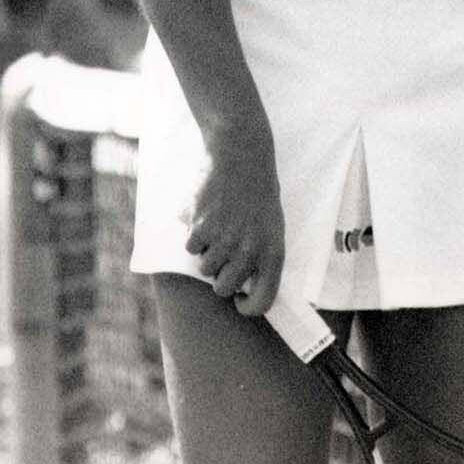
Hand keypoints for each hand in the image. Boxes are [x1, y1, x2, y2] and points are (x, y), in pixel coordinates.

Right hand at [183, 120, 284, 317]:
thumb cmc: (258, 194)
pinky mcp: (202, 229)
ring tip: (219, 227)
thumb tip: (243, 291)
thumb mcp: (271, 227)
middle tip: (224, 254)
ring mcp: (225, 241)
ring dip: (207, 253)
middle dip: (220, 277)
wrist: (243, 156)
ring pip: (205, 269)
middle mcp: (250, 251)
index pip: (263, 301)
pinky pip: (190, 248)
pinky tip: (207, 215)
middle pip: (224, 289)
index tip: (239, 300)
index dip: (248, 307)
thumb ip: (259, 257)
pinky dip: (194, 235)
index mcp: (273, 252)